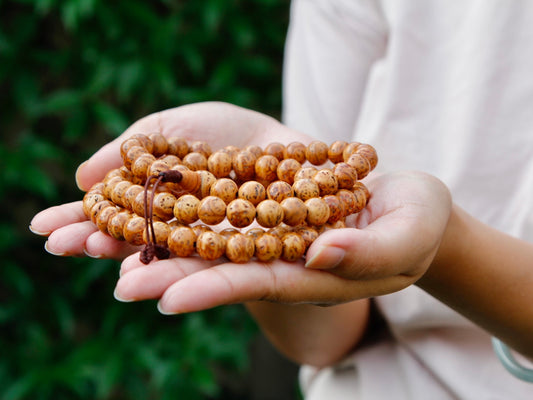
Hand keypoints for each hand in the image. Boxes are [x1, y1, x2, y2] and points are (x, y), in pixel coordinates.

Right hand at [30, 101, 309, 258]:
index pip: (116, 214)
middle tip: (63, 245)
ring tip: (112, 272)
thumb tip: (85, 176)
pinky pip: (228, 265)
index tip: (47, 227)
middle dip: (103, 241)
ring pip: (180, 258)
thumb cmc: (229, 130)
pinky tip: (168, 287)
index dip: (84, 219)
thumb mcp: (177, 125)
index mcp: (160, 201)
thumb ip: (137, 146)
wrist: (287, 141)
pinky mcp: (255, 255)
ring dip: (145, 266)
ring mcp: (217, 243)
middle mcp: (183, 229)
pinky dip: (201, 276)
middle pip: (140, 240)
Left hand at [30, 101, 451, 314]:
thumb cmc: (416, 223)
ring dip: (159, 234)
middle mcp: (279, 255)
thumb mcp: (408, 235)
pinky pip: (218, 199)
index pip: (255, 283)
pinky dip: (181, 198)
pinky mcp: (265, 200)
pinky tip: (142, 194)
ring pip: (208, 232)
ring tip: (104, 240)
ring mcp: (268, 227)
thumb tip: (320, 255)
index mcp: (310, 273)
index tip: (163, 297)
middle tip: (113, 278)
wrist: (407, 202)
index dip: (210, 289)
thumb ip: (369, 252)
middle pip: (217, 263)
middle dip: (166, 271)